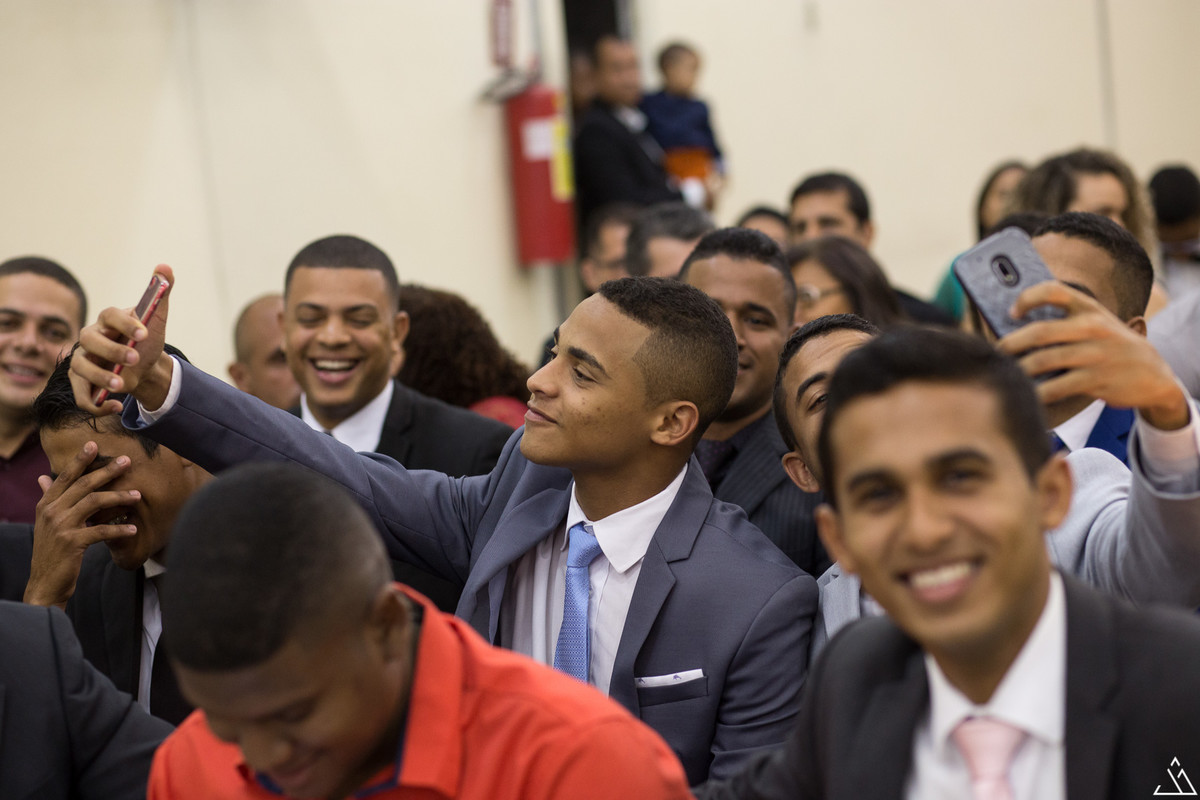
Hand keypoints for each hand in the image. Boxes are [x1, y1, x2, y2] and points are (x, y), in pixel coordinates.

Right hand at [24, 441, 139, 608]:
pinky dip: (119, 529)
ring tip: (138, 495)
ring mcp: (61, 526)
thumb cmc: (52, 551)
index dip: (80, 460)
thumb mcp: (46, 523)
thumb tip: (42, 477)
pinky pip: (101, 531)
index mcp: (46, 504)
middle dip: (107, 471)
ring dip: (119, 497)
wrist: (45, 583)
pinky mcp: (73, 543)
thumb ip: (48, 499)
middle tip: (127, 461)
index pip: (65, 476)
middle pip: (84, 484)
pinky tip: (133, 529)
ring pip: (95, 503)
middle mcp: (51, 512)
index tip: (94, 444)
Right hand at [69, 265, 174, 414]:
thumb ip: (160, 293)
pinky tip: (116, 406)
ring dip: (101, 377)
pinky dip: (97, 404)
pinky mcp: (83, 383)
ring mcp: (83, 361)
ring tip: (123, 385)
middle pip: (90, 341)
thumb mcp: (156, 317)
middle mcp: (90, 338)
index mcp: (108, 319)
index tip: (145, 333)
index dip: (126, 323)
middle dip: (113, 350)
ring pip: (81, 369)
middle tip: (135, 358)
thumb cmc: (146, 339)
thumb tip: (165, 267)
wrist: (145, 366)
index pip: (110, 314)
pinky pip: (82, 397)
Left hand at [997, 281, 1188, 430]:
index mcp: (1089, 308)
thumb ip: (1063, 322)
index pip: (1054, 290)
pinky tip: (1024, 395)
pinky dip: (1035, 393)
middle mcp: (1092, 328)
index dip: (1027, 298)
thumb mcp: (1095, 324)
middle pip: (1039, 332)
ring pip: (1042, 361)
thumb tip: (1009, 327)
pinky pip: (1055, 388)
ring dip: (1017, 370)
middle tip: (994, 353)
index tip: (1011, 312)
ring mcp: (1096, 355)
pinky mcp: (1097, 381)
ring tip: (1003, 374)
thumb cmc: (1109, 347)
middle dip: (1009, 344)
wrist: (1154, 375)